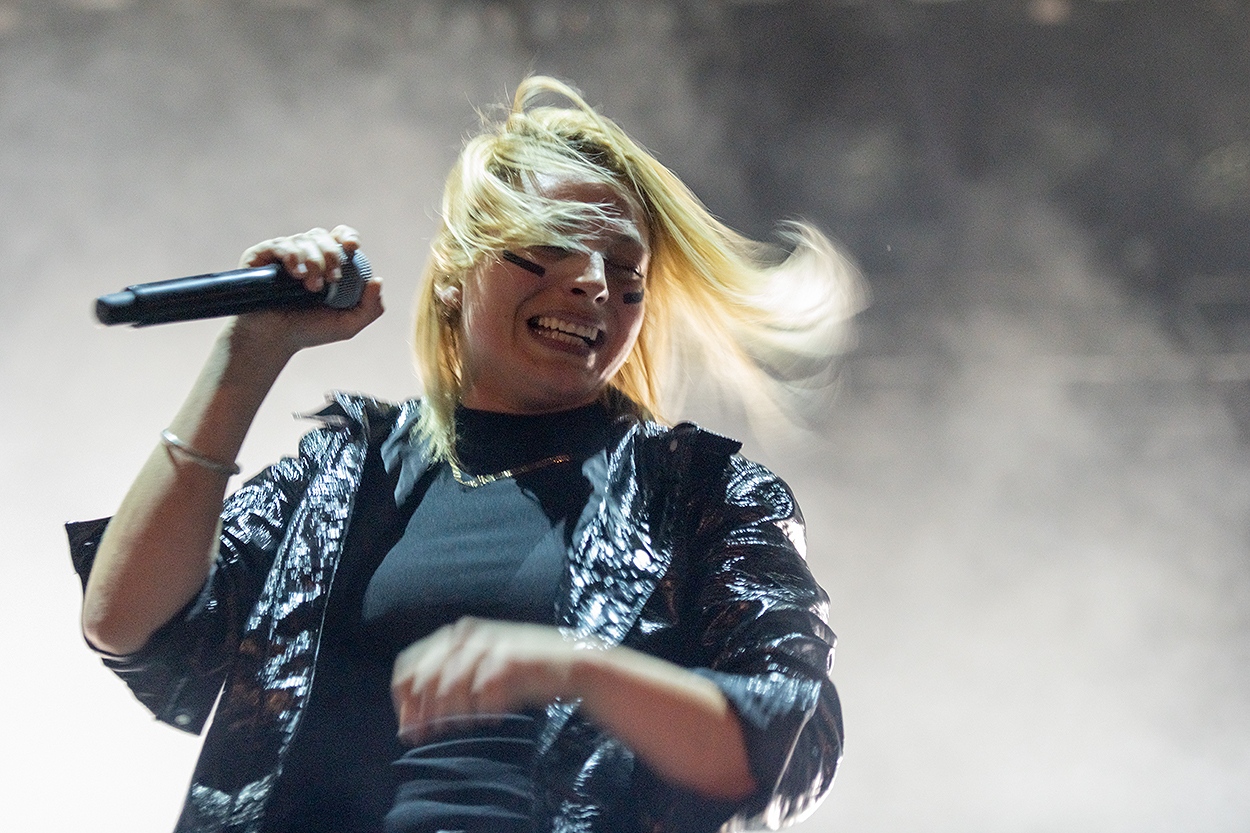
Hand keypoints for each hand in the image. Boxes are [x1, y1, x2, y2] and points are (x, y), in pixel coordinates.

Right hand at [230, 225, 383, 353]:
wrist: (273, 340)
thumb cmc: (309, 331)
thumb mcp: (348, 325)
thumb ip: (370, 308)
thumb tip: (377, 280)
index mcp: (327, 263)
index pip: (340, 237)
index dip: (348, 236)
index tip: (352, 247)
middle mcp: (305, 253)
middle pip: (323, 236)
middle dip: (332, 256)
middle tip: (332, 280)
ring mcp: (283, 253)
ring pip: (304, 240)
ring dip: (313, 261)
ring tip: (311, 288)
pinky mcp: (261, 255)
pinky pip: (280, 244)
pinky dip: (292, 256)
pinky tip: (295, 274)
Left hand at [390, 617, 586, 745]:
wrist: (572, 663)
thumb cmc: (524, 671)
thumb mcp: (482, 667)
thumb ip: (451, 682)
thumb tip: (416, 716)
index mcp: (457, 634)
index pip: (409, 664)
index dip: (402, 698)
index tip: (406, 724)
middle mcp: (468, 636)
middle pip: (425, 678)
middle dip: (421, 712)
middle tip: (423, 736)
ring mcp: (489, 646)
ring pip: (450, 687)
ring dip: (450, 714)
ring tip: (457, 729)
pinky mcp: (508, 661)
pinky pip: (482, 693)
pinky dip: (482, 711)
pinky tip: (490, 719)